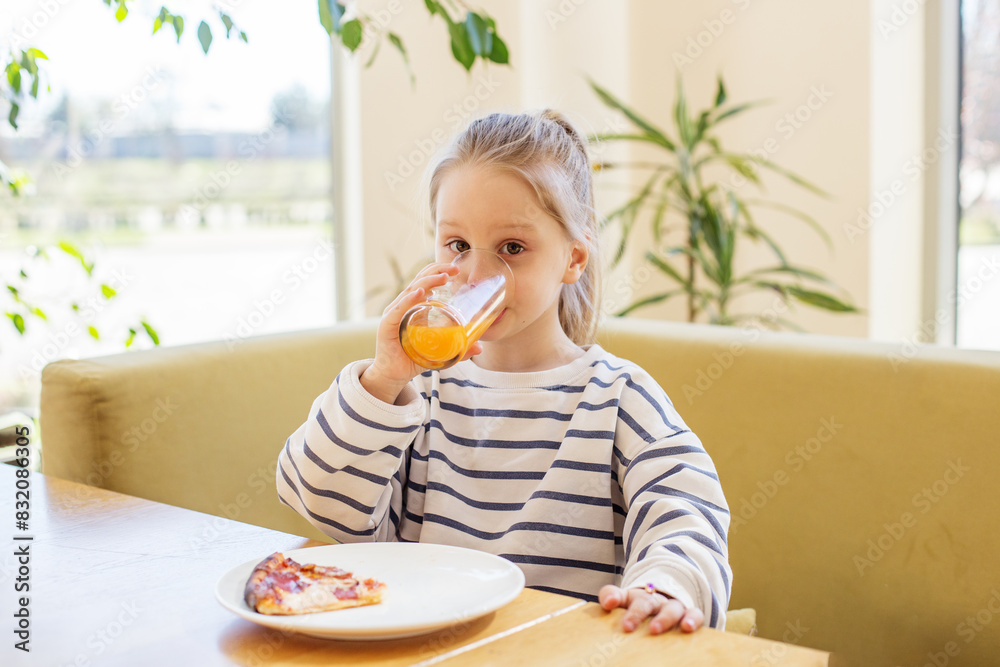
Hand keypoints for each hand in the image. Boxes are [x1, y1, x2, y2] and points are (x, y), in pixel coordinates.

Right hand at [362, 262, 481, 402]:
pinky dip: (409, 300)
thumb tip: (480, 348)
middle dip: (437, 272)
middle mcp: (402, 306)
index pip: (425, 282)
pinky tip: (420, 293)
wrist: (393, 376)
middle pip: (419, 282)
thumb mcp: (439, 351)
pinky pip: (398, 309)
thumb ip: (458, 349)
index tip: (456, 269)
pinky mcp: (387, 325)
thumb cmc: (412, 359)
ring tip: (443, 277)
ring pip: (410, 291)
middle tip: (455, 269)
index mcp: (413, 306)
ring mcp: (393, 314)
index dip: (439, 272)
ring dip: (427, 282)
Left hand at [598, 584, 703, 634]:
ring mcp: (674, 606)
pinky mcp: (690, 614)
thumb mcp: (624, 599)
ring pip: (672, 608)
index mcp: (637, 597)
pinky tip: (688, 629)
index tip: (608, 606)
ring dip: (666, 618)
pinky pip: (695, 614)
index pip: (623, 596)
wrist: (667, 597)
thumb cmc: (641, 605)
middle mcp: (656, 600)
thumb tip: (606, 603)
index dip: (615, 599)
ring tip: (657, 629)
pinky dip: (693, 619)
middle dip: (637, 614)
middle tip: (628, 627)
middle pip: (646, 603)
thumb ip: (610, 596)